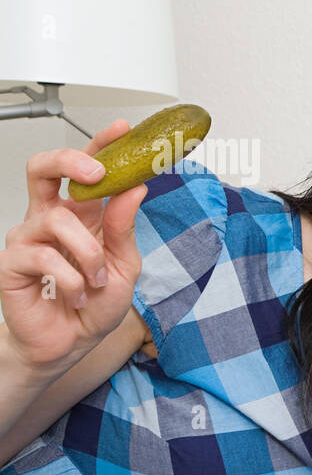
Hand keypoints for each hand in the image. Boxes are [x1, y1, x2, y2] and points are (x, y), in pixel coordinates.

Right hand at [1, 120, 147, 372]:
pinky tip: (77, 295)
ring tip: (97, 280)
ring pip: (57, 219)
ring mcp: (27, 238)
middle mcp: (50, 219)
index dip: (100, 146)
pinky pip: (42, 256)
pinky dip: (70, 278)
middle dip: (70, 160)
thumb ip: (124, 228)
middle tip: (97, 173)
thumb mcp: (124, 266)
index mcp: (81, 215)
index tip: (123, 130)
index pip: (85, 170)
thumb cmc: (93, 304)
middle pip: (43, 168)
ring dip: (88, 253)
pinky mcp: (11, 263)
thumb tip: (135, 187)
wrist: (68, 345)